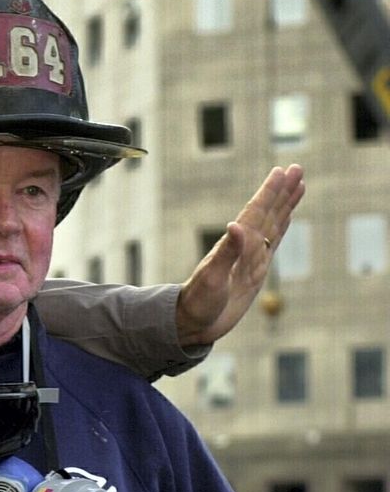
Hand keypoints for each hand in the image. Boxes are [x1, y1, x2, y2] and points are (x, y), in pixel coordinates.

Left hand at [176, 164, 304, 346]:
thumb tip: (235, 225)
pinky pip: (273, 243)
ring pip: (273, 224)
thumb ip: (226, 253)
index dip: (269, 192)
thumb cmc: (198, 302)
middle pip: (268, 213)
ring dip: (286, 204)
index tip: (282, 171)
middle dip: (283, 191)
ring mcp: (251, 257)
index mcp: (234, 245)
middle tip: (298, 168)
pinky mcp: (255, 270)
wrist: (192, 322)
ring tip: (299, 184)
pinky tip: (287, 216)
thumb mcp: (212, 279)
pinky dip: (282, 227)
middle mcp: (244, 247)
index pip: (255, 213)